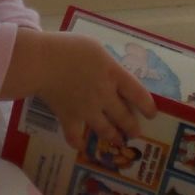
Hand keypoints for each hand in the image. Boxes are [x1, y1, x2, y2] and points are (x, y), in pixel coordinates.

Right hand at [5, 30, 156, 151]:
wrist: (42, 61)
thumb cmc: (68, 48)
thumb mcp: (95, 47)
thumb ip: (106, 62)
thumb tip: (111, 72)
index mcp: (113, 74)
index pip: (138, 93)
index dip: (147, 106)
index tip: (152, 114)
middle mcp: (105, 95)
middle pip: (123, 115)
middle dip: (131, 126)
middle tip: (135, 132)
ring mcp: (87, 109)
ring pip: (105, 129)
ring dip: (112, 136)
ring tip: (117, 140)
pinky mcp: (69, 117)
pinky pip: (75, 136)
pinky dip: (77, 142)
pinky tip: (79, 146)